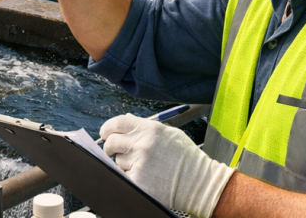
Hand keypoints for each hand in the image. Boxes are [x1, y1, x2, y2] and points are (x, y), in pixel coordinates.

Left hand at [100, 114, 235, 217]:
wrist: (199, 182)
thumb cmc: (185, 158)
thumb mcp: (168, 134)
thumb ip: (145, 128)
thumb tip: (124, 126)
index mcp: (149, 129)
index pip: (116, 123)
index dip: (107, 129)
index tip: (106, 134)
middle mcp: (142, 144)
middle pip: (111, 142)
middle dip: (111, 148)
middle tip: (115, 153)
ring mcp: (139, 163)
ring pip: (117, 162)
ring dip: (124, 165)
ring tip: (142, 167)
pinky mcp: (138, 181)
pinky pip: (122, 177)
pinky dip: (128, 178)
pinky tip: (141, 178)